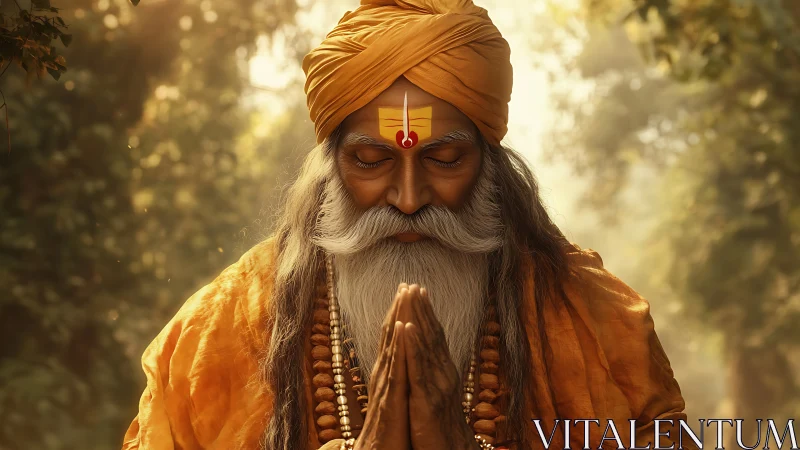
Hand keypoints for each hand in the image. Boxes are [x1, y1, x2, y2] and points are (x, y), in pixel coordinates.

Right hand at [353, 285, 411, 449]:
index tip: (406, 293)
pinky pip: (396, 367)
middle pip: (390, 337)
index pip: (393, 341)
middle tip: (405, 283)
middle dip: (398, 309)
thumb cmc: (388, 433)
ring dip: (398, 318)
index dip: (398, 316)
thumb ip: (397, 382)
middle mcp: (384, 376)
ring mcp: (386, 385)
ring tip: (403, 294)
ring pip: (392, 345)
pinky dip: (399, 345)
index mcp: (388, 376)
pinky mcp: (390, 398)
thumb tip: (402, 365)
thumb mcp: (395, 401)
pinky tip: (402, 327)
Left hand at [401, 285, 478, 449]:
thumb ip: (432, 375)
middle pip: (430, 334)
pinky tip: (406, 329)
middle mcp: (442, 373)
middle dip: (420, 308)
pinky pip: (417, 370)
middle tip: (412, 283)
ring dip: (417, 318)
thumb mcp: (435, 395)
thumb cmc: (442, 427)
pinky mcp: (426, 400)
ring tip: (410, 295)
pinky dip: (412, 347)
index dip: (425, 313)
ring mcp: (436, 385)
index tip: (417, 289)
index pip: (433, 336)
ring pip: (424, 345)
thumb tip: (426, 356)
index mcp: (442, 372)